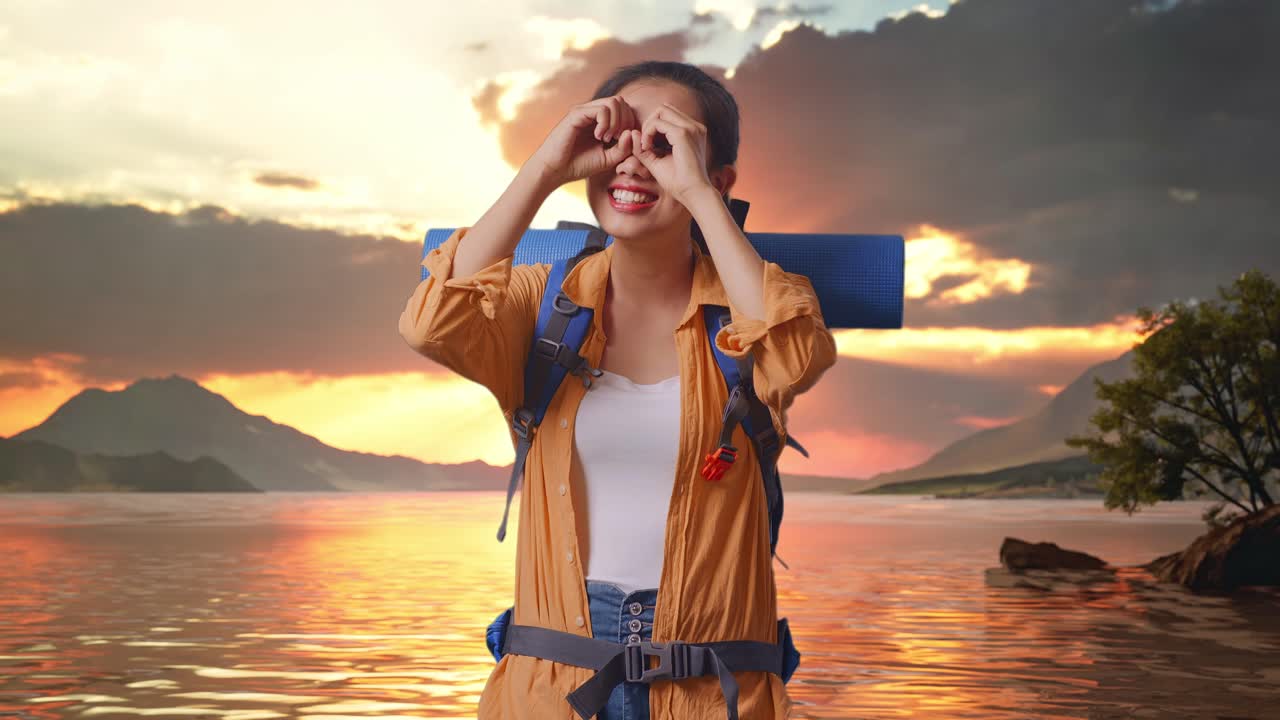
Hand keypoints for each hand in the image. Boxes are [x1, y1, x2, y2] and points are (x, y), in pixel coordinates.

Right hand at [528, 96, 642, 187]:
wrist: (554, 171)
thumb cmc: (578, 165)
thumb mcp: (608, 159)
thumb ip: (623, 148)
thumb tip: (632, 132)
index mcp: (600, 120)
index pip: (624, 109)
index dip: (630, 124)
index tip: (623, 142)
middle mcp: (592, 111)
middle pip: (621, 101)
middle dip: (626, 121)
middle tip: (617, 139)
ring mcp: (584, 111)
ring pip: (614, 102)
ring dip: (617, 122)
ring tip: (608, 139)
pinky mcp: (576, 114)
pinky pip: (602, 109)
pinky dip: (606, 123)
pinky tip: (599, 137)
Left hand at [626, 102, 715, 207]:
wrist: (694, 194)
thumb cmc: (679, 182)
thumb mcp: (657, 161)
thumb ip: (644, 148)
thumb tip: (632, 132)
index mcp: (692, 131)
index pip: (668, 115)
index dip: (653, 127)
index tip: (648, 147)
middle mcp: (694, 126)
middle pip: (663, 109)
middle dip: (649, 123)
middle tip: (645, 145)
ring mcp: (690, 128)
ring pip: (660, 111)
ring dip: (648, 127)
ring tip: (646, 147)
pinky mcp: (683, 133)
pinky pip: (657, 123)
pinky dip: (647, 133)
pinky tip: (647, 148)